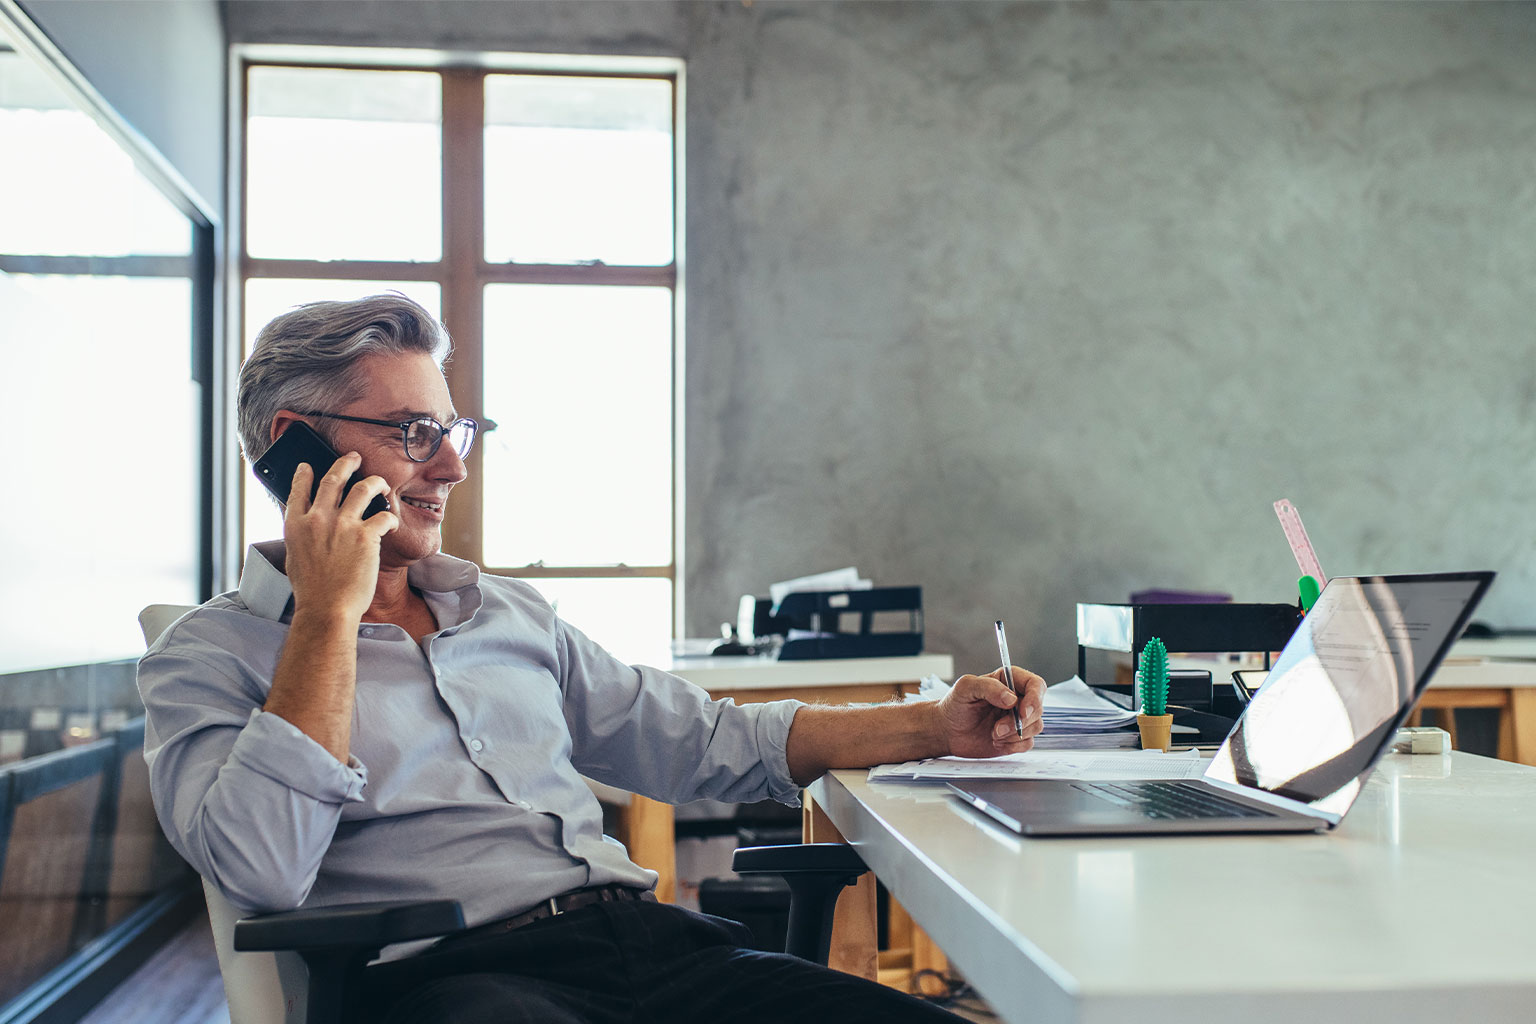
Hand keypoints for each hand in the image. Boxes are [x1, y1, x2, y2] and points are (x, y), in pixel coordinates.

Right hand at [282, 453, 397, 623]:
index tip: (309, 466)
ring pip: (363, 488)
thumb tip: (307, 526)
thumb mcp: (295, 558)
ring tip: (381, 483)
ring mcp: (343, 525)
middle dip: (345, 463)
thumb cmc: (312, 591)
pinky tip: (393, 524)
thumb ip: (302, 537)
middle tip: (354, 457)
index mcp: (296, 525)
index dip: (304, 474)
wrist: (327, 609)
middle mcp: (318, 519)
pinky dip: (391, 518)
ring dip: (375, 481)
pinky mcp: (366, 536)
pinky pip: (384, 515)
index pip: (298, 489)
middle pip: (333, 479)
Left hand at [936, 667, 1045, 757]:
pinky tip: (996, 742)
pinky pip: (1028, 743)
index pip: (1035, 685)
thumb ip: (988, 687)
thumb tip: (1011, 699)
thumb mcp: (965, 687)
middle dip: (1020, 722)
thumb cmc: (954, 705)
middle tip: (997, 728)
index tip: (1023, 712)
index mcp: (1009, 681)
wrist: (947, 731)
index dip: (1035, 698)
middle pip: (1038, 708)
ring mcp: (1018, 719)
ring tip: (993, 734)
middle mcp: (1017, 699)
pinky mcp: (1016, 737)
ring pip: (1035, 726)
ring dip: (1014, 734)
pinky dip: (1013, 745)